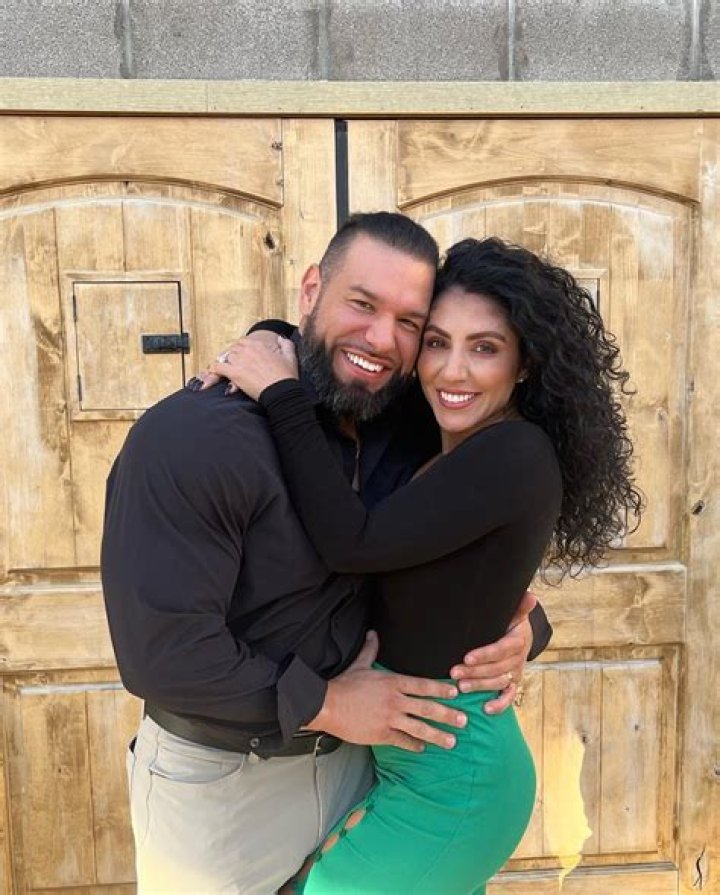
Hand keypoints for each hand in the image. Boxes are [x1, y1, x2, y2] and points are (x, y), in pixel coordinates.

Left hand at [187, 330, 284, 393]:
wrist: (282, 392)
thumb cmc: (286, 377)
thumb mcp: (290, 357)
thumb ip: (286, 344)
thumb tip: (281, 338)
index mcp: (259, 345)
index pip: (243, 343)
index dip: (241, 351)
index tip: (241, 357)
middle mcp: (248, 350)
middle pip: (233, 350)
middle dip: (232, 357)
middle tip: (232, 366)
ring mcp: (240, 361)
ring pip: (226, 358)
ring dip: (224, 364)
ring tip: (223, 372)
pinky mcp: (235, 373)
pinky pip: (218, 368)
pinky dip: (214, 371)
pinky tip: (212, 375)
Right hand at [307, 631, 465, 751]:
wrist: (327, 704)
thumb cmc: (344, 685)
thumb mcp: (360, 664)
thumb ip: (371, 650)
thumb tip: (373, 633)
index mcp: (393, 682)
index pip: (423, 685)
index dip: (441, 689)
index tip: (455, 693)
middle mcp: (395, 700)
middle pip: (427, 708)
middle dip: (448, 715)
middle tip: (464, 721)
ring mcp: (389, 718)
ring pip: (419, 728)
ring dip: (438, 735)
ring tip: (452, 741)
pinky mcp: (381, 734)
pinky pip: (403, 740)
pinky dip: (414, 745)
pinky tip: (423, 748)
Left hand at [449, 590, 536, 713]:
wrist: (523, 635)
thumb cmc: (512, 622)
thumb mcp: (515, 612)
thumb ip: (520, 606)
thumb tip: (531, 596)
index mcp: (517, 640)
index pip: (501, 649)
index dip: (485, 654)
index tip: (467, 657)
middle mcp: (518, 659)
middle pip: (496, 668)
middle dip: (474, 671)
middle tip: (454, 672)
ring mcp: (515, 672)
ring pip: (498, 682)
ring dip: (480, 686)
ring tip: (460, 687)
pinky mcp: (513, 683)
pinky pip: (509, 696)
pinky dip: (500, 704)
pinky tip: (486, 709)